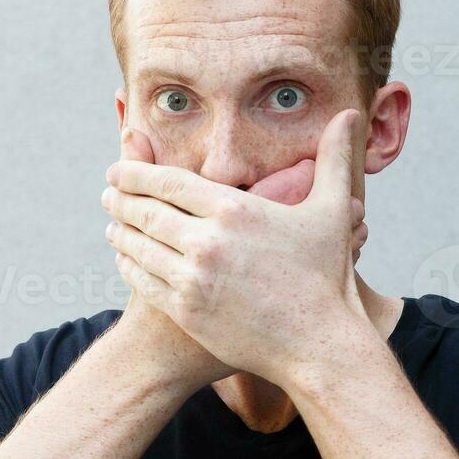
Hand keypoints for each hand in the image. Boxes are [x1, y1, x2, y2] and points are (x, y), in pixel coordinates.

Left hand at [102, 109, 375, 387]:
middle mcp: (208, 241)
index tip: (119, 168)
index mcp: (235, 210)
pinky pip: (144, 281)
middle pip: (145, 211)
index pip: (168, 181)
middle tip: (107, 192)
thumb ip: (333, 160)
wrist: (319, 344)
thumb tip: (351, 114)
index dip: (137, 172)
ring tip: (111, 224)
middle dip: (120, 199)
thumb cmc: (327, 277)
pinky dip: (129, 266)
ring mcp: (193, 279)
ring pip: (138, 246)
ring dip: (119, 232)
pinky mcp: (186, 311)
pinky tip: (126, 259)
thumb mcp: (332, 212)